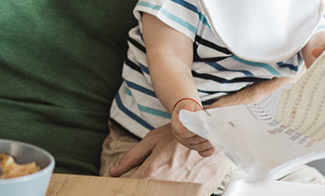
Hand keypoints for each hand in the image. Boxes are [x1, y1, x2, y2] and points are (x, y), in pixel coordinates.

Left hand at [109, 124, 227, 194]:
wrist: (211, 135)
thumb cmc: (180, 136)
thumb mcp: (151, 141)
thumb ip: (131, 158)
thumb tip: (113, 172)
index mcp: (152, 171)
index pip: (129, 186)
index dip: (122, 185)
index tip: (120, 182)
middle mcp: (166, 185)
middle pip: (144, 191)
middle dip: (140, 186)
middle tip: (147, 174)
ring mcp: (183, 191)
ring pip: (160, 193)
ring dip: (156, 187)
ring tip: (165, 171)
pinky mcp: (197, 194)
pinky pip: (179, 193)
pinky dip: (173, 188)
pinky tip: (177, 177)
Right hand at [171, 102, 214, 155]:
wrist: (188, 114)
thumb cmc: (188, 109)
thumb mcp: (186, 104)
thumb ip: (187, 105)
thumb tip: (189, 107)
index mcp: (176, 128)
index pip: (184, 132)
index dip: (195, 130)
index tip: (206, 126)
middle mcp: (181, 139)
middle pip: (195, 140)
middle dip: (206, 135)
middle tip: (216, 130)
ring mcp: (189, 145)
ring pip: (201, 147)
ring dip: (210, 142)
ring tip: (217, 135)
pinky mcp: (196, 148)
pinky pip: (204, 153)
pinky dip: (210, 149)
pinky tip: (215, 142)